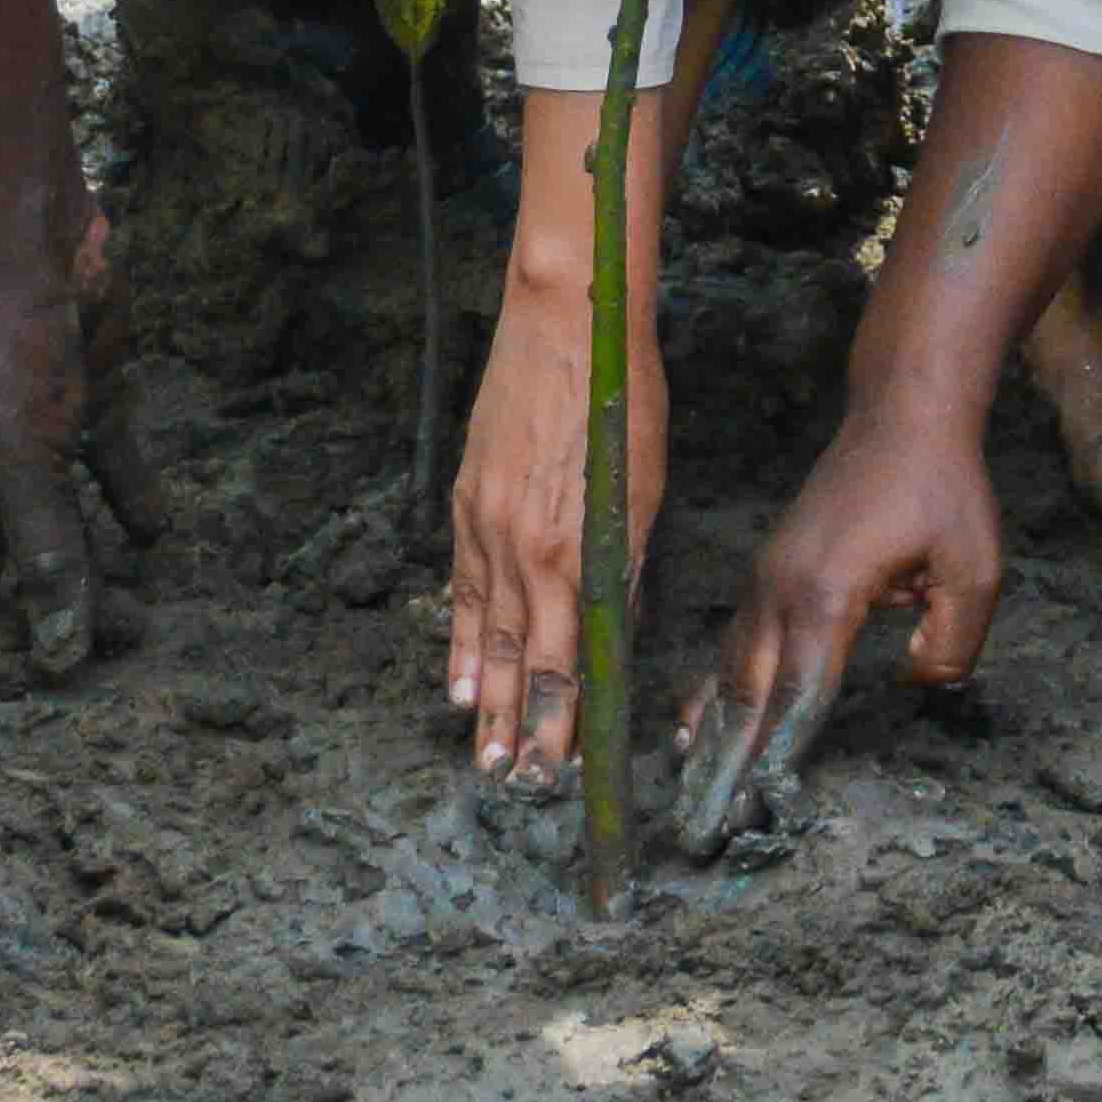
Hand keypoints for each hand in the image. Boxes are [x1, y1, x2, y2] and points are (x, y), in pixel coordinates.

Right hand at [0, 191, 158, 673]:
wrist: (44, 231)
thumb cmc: (4, 343)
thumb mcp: (20, 459)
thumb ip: (43, 554)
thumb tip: (58, 657)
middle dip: (33, 593)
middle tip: (86, 642)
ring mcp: (31, 420)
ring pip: (53, 509)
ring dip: (88, 560)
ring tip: (133, 614)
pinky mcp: (87, 392)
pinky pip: (108, 461)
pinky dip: (131, 497)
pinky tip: (159, 535)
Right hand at [446, 249, 658, 785]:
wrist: (561, 320)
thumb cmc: (622, 396)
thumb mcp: (645, 487)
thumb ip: (624, 563)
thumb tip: (618, 624)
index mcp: (572, 550)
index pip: (564, 660)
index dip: (560, 719)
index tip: (558, 767)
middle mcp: (520, 548)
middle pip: (516, 658)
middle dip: (513, 724)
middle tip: (507, 780)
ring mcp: (484, 524)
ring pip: (481, 629)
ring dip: (481, 694)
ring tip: (478, 746)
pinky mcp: (466, 498)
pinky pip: (461, 584)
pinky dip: (458, 633)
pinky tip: (457, 671)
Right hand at [673, 396, 1002, 854]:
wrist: (902, 415)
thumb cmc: (942, 487)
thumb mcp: (975, 566)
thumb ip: (952, 640)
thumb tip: (918, 681)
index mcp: (828, 594)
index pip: (803, 693)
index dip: (781, 755)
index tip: (757, 807)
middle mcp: (783, 590)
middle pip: (749, 695)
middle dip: (725, 766)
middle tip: (702, 828)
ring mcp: (767, 580)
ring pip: (731, 672)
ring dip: (711, 736)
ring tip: (690, 794)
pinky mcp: (769, 574)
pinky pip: (734, 645)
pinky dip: (712, 692)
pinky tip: (692, 727)